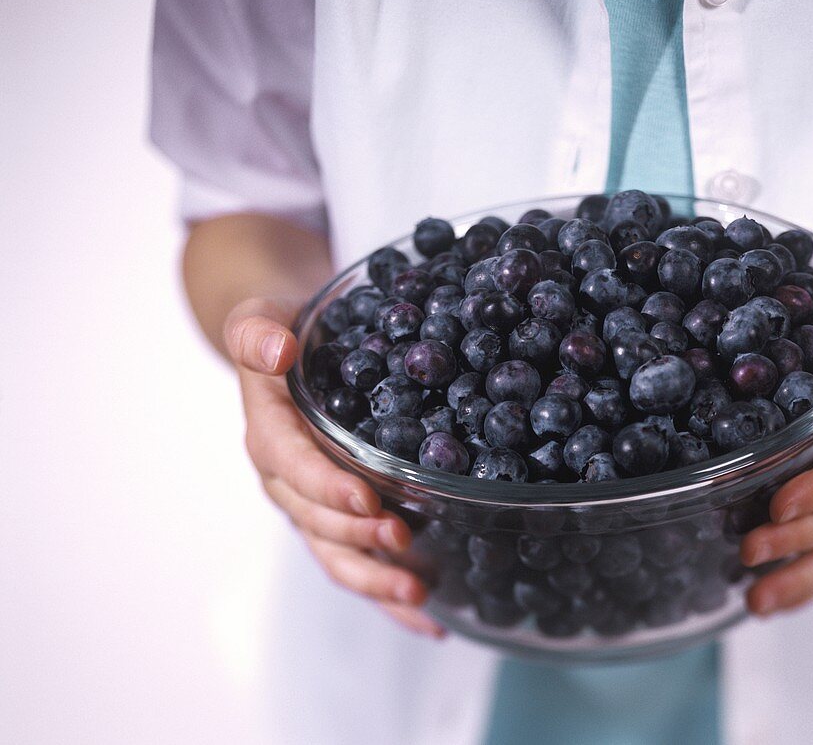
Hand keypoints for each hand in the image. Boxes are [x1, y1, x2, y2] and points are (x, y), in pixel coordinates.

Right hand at [224, 297, 443, 637]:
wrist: (285, 352)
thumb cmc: (281, 333)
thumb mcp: (260, 318)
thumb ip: (258, 333)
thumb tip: (277, 352)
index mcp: (269, 435)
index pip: (293, 468)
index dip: (327, 487)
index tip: (367, 500)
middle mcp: (286, 482)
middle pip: (318, 523)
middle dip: (360, 540)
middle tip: (405, 544)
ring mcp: (311, 508)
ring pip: (337, 556)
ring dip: (375, 581)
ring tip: (419, 597)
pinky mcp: (337, 520)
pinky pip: (358, 564)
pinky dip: (388, 596)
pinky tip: (431, 618)